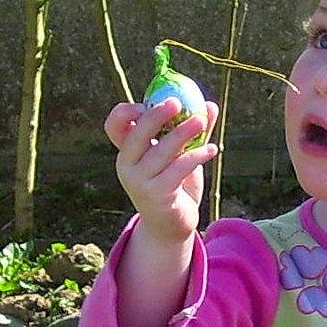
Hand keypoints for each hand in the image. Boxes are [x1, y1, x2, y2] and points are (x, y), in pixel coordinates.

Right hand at [106, 96, 218, 244]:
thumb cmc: (174, 185)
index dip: (127, 111)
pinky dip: (196, 156)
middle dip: (156, 115)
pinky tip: (212, 149)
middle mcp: (127, 165)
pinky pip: (178, 169)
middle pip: (137, 134)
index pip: (114, 125)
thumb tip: (209, 105)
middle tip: (178, 103)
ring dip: (183, 133)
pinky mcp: (157, 195)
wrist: (171, 225)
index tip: (151, 101)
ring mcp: (139, 182)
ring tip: (202, 122)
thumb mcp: (179, 156)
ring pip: (162, 151)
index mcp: (127, 151)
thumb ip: (192, 132)